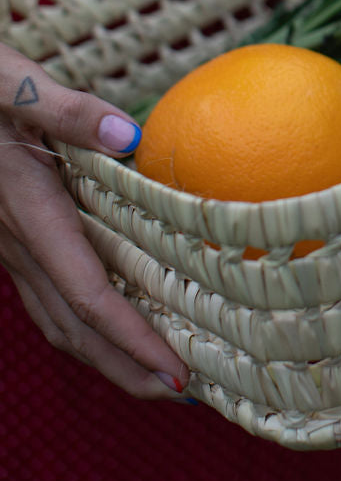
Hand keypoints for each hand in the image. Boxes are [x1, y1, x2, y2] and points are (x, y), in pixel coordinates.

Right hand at [0, 43, 188, 399]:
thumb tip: (129, 137)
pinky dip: (86, 327)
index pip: (89, 294)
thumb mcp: (16, 86)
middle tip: (184, 394)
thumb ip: (70, 111)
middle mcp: (19, 243)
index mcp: (31, 212)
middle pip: (76, 329)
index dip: (134, 338)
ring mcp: (12, 247)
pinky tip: (117, 326)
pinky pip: (50, 300)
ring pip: (59, 322)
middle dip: (127, 370)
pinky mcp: (12, 239)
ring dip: (108, 357)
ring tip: (158, 376)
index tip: (177, 370)